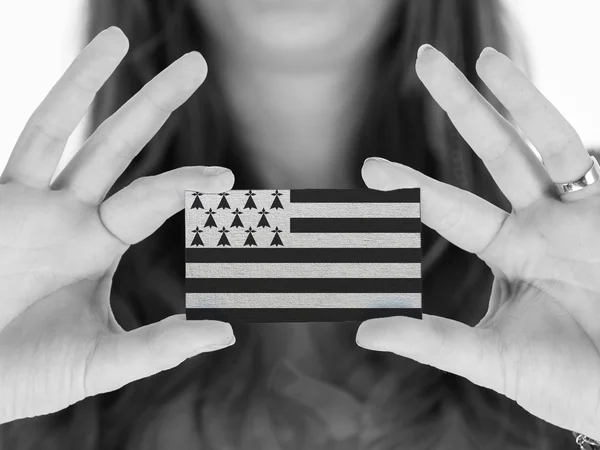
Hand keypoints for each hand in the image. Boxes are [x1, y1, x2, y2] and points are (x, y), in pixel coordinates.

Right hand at [0, 27, 235, 423]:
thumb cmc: (23, 375)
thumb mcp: (99, 363)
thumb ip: (160, 347)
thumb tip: (228, 330)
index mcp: (97, 245)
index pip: (152, 200)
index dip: (186, 185)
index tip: (227, 179)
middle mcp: (66, 215)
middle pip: (117, 146)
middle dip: (154, 105)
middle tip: (197, 64)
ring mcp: (22, 204)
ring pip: (57, 129)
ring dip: (83, 81)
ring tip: (117, 36)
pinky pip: (14, 148)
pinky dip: (38, 116)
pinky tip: (66, 79)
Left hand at [357, 44, 599, 439]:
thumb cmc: (571, 383)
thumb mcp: (494, 360)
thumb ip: (433, 343)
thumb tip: (363, 332)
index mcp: (509, 253)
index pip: (450, 208)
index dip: (413, 187)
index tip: (369, 169)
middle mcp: (541, 224)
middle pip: (494, 152)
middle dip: (462, 107)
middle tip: (424, 60)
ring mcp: (582, 213)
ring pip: (545, 140)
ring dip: (517, 96)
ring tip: (483, 55)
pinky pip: (591, 157)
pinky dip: (570, 126)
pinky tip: (536, 94)